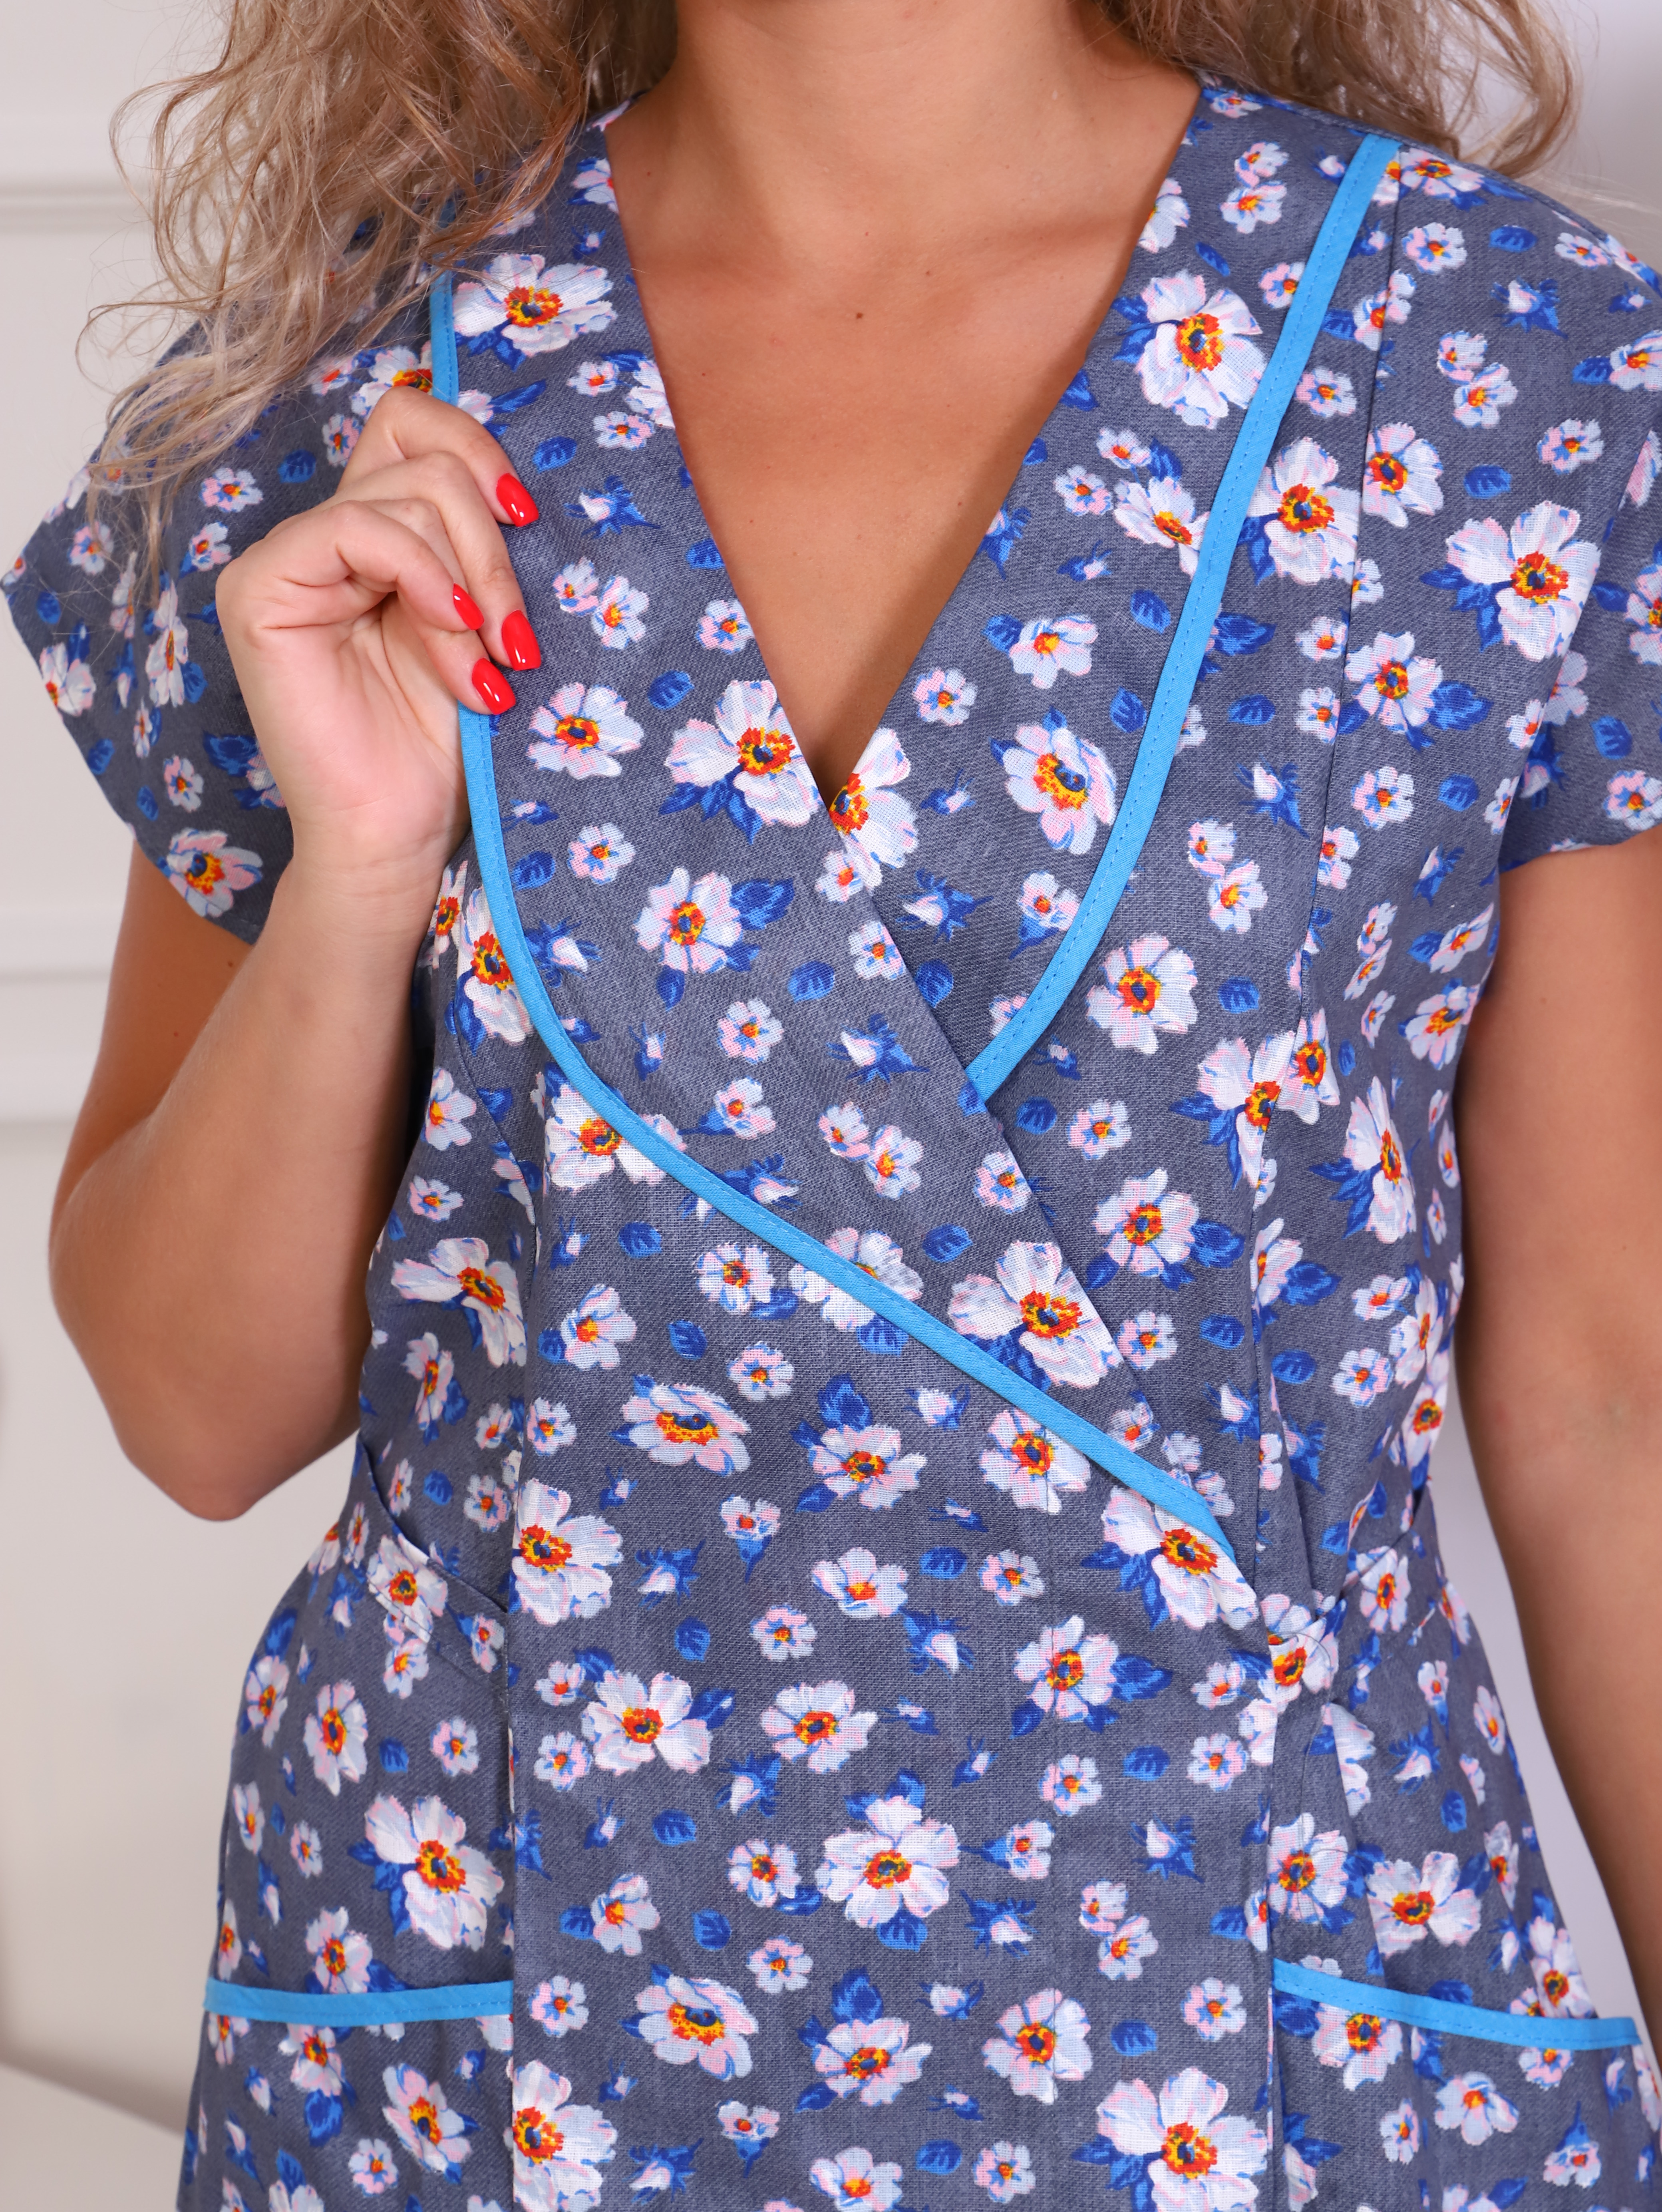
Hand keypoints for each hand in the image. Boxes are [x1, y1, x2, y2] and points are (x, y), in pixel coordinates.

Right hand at [214, 388, 540, 937]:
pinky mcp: (262, 591)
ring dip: (470, 582)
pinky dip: (421, 576)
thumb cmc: (447, 747)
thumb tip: (524, 487)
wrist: (399, 836)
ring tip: (486, 665)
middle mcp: (327, 536)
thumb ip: (485, 550)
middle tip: (515, 635)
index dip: (480, 451)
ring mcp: (287, 560)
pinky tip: (454, 636)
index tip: (530, 520)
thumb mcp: (486, 626)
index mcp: (378, 534)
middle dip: (491, 541)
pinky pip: (353, 528)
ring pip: (406, 494)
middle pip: (423, 454)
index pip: (417, 423)